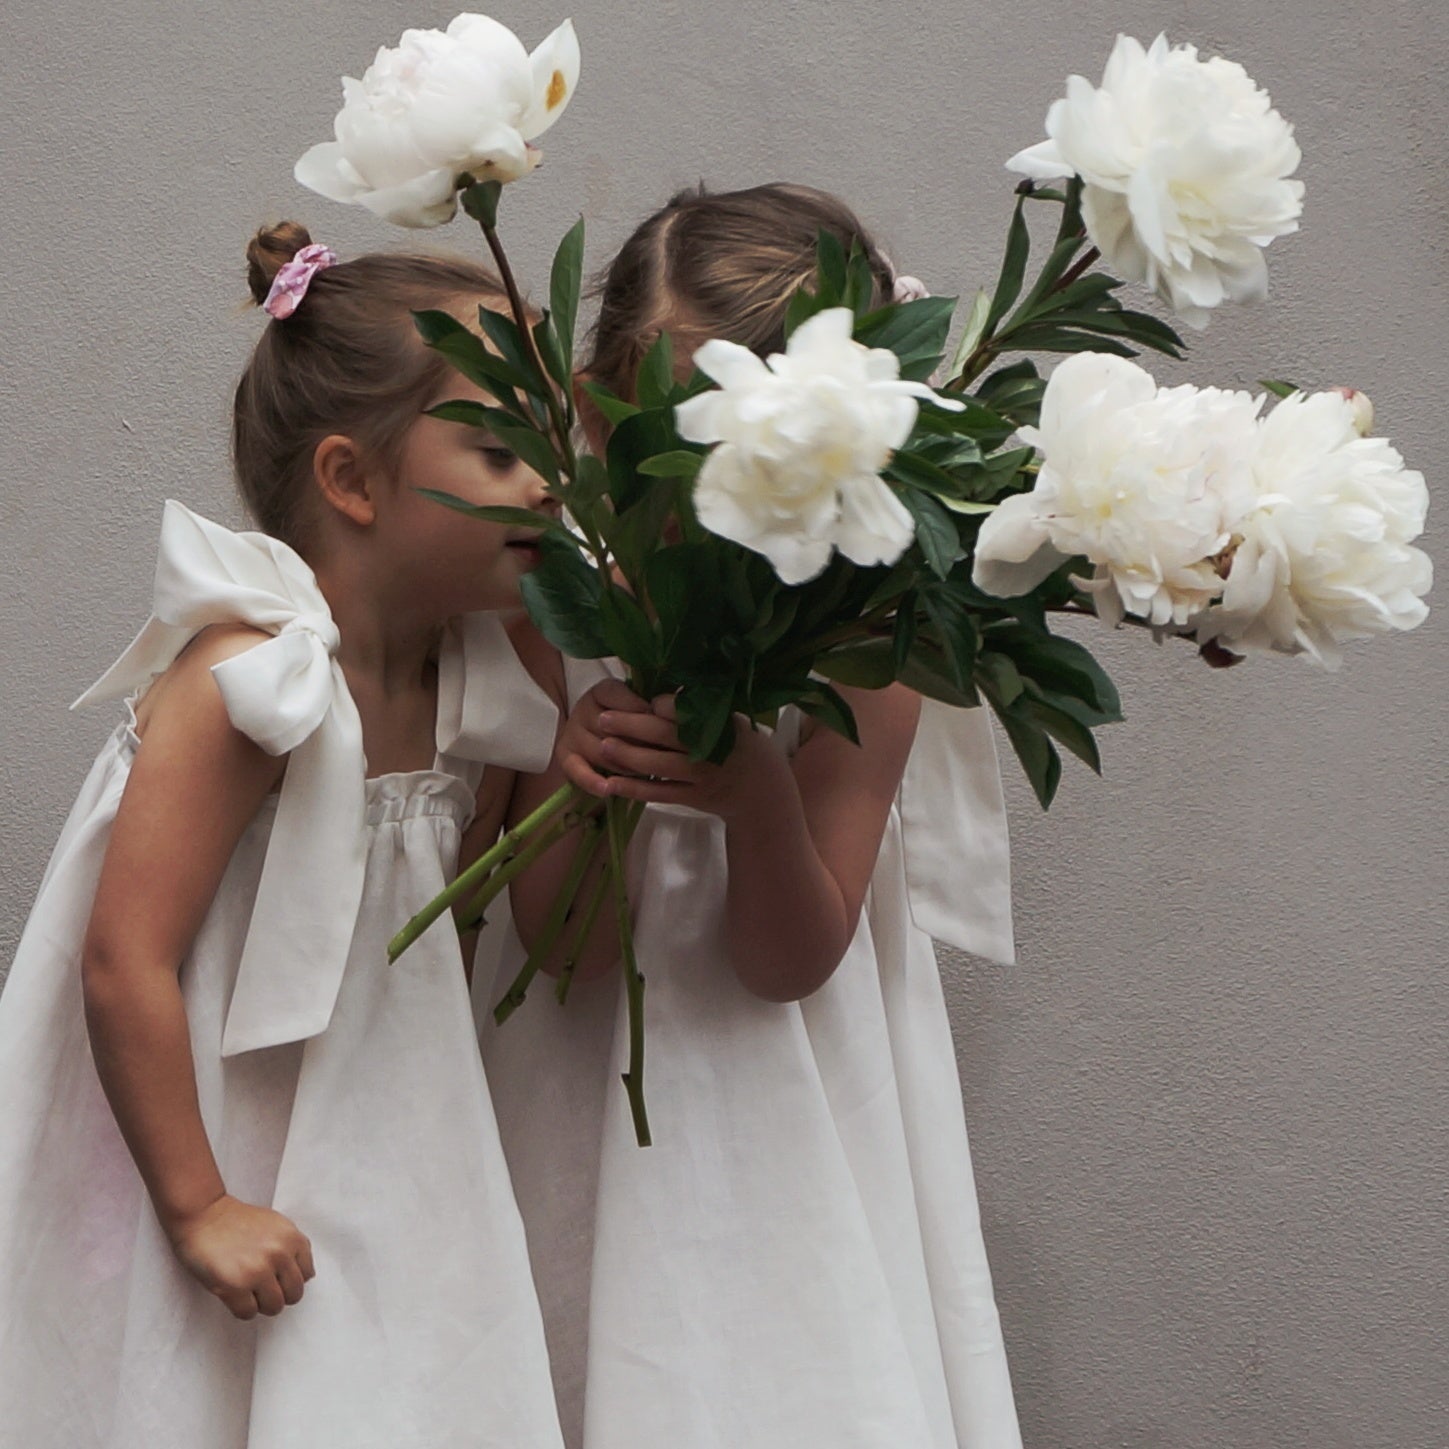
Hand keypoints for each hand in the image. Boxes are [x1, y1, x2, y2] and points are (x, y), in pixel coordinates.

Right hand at [167, 1194, 314, 1319]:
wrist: (204, 1215)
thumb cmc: (238, 1221)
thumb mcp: (277, 1225)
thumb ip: (293, 1248)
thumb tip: (307, 1276)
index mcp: (292, 1239)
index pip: (306, 1275)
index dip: (290, 1279)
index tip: (278, 1277)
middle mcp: (279, 1255)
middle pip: (294, 1295)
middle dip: (279, 1295)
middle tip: (263, 1289)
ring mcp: (257, 1272)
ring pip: (274, 1307)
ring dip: (261, 1304)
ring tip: (248, 1291)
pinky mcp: (234, 1287)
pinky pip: (248, 1313)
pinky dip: (242, 1309)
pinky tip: (234, 1295)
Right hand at [556, 678, 653, 795]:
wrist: (597, 731)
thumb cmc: (629, 719)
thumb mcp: (640, 706)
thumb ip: (654, 708)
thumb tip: (674, 715)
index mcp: (604, 690)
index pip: (622, 699)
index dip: (643, 713)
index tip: (663, 723)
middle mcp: (583, 707)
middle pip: (611, 728)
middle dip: (639, 744)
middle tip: (662, 755)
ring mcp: (572, 731)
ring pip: (600, 751)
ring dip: (624, 765)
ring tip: (646, 772)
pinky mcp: (564, 755)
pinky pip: (576, 769)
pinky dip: (591, 780)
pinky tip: (606, 790)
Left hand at [588, 694, 790, 822]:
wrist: (762, 790)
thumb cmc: (740, 746)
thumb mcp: (731, 721)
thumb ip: (701, 709)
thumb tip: (660, 694)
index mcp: (718, 724)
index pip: (683, 711)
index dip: (658, 705)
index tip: (640, 700)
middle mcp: (709, 750)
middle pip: (664, 736)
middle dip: (630, 725)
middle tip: (602, 718)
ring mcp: (701, 776)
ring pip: (658, 766)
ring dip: (627, 755)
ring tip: (602, 745)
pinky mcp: (694, 798)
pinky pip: (659, 793)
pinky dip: (635, 788)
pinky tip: (612, 783)